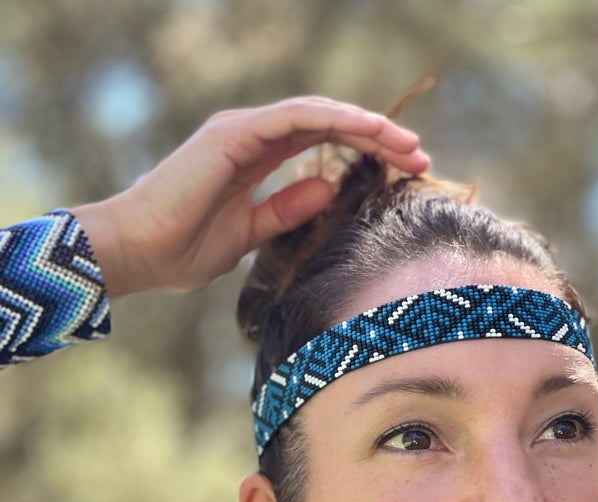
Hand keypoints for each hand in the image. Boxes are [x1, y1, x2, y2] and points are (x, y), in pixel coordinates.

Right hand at [73, 97, 428, 296]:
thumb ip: (287, 212)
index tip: (404, 172)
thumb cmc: (184, 251)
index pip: (321, 146)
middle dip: (377, 138)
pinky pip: (295, 116)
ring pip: (318, 115)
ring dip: (366, 126)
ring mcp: (243, 131)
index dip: (364, 153)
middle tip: (420, 156)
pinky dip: (334, 119)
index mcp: (256, 160)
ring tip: (406, 144)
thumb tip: (328, 192)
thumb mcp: (250, 235)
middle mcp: (252, 138)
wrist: (140, 253)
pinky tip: (368, 129)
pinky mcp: (235, 134)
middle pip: (328, 125)